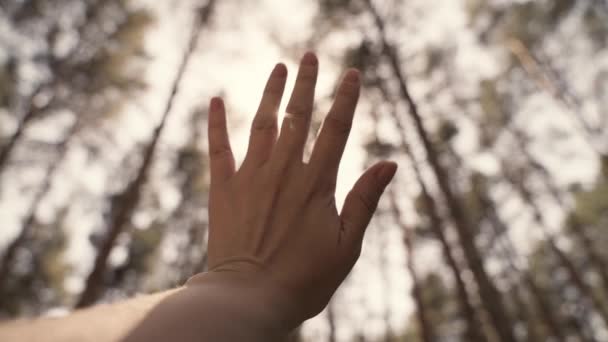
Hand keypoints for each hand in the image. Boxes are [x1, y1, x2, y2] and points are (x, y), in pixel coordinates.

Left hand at [193, 52, 396, 326]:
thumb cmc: (303, 279)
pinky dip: (216, 123)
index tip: (351, 73)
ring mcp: (250, 177)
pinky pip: (218, 147)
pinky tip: (215, 99)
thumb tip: (389, 163)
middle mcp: (283, 171)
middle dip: (306, 83)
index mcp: (316, 184)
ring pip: (262, 123)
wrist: (248, 298)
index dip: (345, 98)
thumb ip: (364, 200)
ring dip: (271, 93)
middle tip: (310, 55)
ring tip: (278, 67)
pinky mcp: (223, 188)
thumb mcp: (346, 245)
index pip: (335, 129)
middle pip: (298, 116)